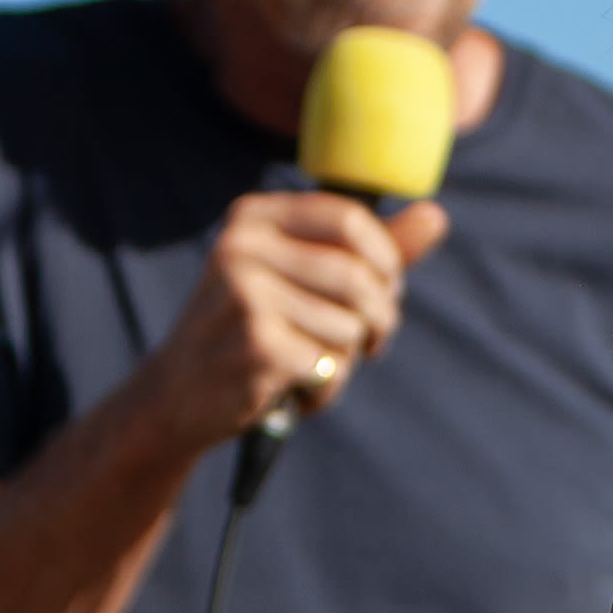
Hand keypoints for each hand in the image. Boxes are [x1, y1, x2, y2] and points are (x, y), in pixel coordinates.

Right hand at [147, 191, 449, 447]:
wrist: (175, 397)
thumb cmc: (253, 331)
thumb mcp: (303, 278)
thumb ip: (370, 249)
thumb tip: (436, 216)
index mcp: (254, 217)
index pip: (351, 219)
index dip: (387, 262)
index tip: (385, 292)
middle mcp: (242, 247)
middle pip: (358, 276)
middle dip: (379, 318)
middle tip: (368, 342)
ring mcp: (245, 295)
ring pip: (350, 326)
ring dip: (345, 360)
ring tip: (309, 367)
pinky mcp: (255, 345)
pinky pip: (330, 367)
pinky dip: (324, 391)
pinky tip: (293, 391)